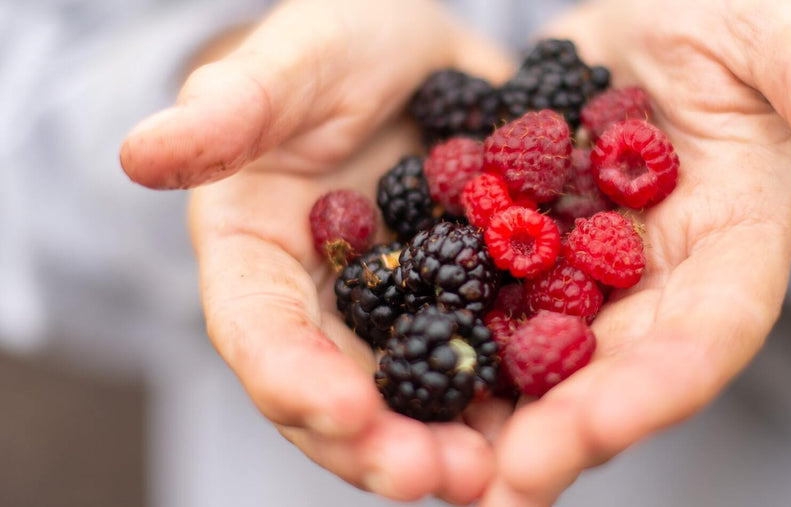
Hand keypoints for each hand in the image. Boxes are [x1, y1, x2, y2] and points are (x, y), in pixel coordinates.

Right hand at [120, 0, 512, 501]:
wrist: (422, 53)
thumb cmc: (339, 44)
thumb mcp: (292, 62)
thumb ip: (229, 111)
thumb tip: (140, 153)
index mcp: (259, 256)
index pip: (260, 333)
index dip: (294, 378)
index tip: (342, 412)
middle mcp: (325, 304)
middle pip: (336, 393)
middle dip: (378, 446)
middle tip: (432, 478)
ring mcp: (399, 313)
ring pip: (412, 398)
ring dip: (449, 445)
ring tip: (494, 477)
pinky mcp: (467, 305)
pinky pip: (486, 360)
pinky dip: (511, 399)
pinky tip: (548, 421)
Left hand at [482, 0, 790, 504]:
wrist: (646, 10)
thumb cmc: (720, 14)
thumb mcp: (766, 29)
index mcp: (736, 240)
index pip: (709, 332)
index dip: (657, 387)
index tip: (591, 429)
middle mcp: (665, 277)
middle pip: (622, 372)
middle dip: (566, 433)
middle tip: (502, 488)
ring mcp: (595, 272)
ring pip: (551, 356)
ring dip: (500, 414)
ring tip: (440, 466)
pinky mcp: (535, 250)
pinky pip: (492, 302)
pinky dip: (452, 339)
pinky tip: (399, 376)